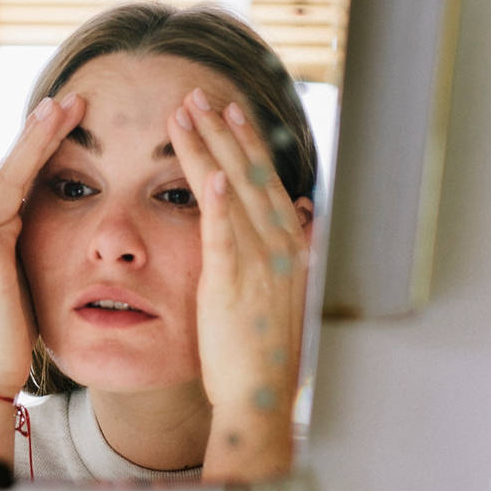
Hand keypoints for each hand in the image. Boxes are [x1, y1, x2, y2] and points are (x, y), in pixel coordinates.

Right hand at [0, 92, 84, 389]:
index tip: (76, 113)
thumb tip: (69, 237)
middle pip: (20, 168)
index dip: (52, 143)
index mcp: (6, 231)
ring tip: (50, 111)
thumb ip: (42, 251)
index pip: (32, 176)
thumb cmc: (13, 333)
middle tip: (71, 97)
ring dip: (26, 145)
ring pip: (4, 182)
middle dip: (44, 132)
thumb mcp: (36, 281)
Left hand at [169, 88, 312, 482]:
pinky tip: (210, 175)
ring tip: (188, 113)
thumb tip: (303, 210)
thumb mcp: (281, 288)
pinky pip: (225, 237)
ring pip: (233, 192)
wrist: (260, 397)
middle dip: (224, 130)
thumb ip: (289, 245)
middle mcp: (279, 246)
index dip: (245, 140)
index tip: (227, 107)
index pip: (264, 178)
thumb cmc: (261, 350)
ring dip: (211, 149)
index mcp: (288, 244)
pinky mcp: (234, 285)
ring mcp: (259, 263)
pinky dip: (219, 203)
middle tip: (199, 93)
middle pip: (250, 173)